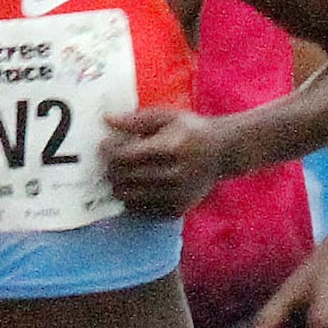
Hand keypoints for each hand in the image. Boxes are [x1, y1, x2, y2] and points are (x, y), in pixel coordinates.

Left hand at [100, 106, 223, 219]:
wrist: (223, 152)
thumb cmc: (191, 130)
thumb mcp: (167, 116)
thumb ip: (136, 119)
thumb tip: (107, 120)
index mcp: (170, 148)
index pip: (125, 156)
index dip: (108, 151)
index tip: (104, 146)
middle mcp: (173, 174)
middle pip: (124, 178)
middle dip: (110, 169)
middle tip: (109, 160)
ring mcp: (176, 195)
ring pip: (129, 197)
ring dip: (119, 185)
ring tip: (121, 173)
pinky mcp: (177, 209)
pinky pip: (142, 210)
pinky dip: (133, 199)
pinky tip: (136, 186)